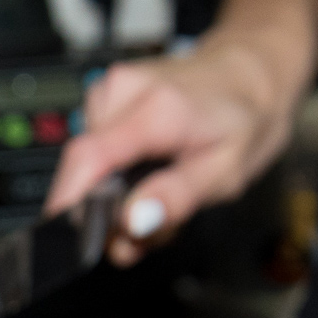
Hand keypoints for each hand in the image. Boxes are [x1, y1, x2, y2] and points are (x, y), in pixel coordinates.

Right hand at [45, 34, 307, 264]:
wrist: (246, 76)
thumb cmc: (241, 121)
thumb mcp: (227, 172)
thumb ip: (177, 198)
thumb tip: (133, 221)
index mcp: (158, 108)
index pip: (88, 159)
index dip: (71, 204)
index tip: (81, 241)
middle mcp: (123, 91)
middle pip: (84, 171)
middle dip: (108, 214)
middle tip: (151, 231)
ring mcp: (108, 90)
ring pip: (88, 169)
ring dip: (116, 199)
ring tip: (159, 198)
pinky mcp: (101, 97)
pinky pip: (94, 154)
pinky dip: (117, 177)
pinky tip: (148, 175)